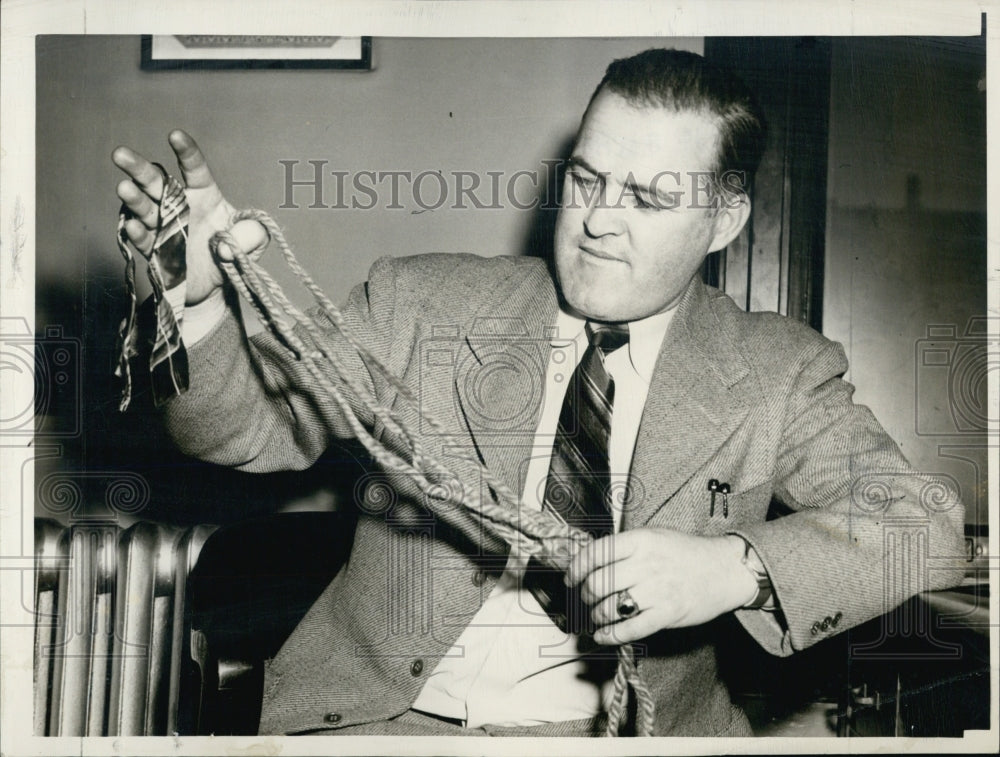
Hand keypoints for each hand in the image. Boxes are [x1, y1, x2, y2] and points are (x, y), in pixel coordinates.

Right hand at [112, 130, 266, 304]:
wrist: (219, 283)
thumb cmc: (235, 250)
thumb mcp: (254, 238)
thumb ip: (254, 233)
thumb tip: (225, 247)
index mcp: (204, 194)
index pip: (194, 168)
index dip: (186, 152)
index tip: (175, 135)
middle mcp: (179, 205)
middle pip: (155, 182)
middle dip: (138, 168)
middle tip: (120, 154)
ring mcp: (165, 227)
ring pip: (144, 208)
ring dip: (134, 199)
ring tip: (124, 188)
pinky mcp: (157, 251)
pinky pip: (145, 241)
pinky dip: (138, 234)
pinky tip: (133, 226)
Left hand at [565, 529, 757, 644]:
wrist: (725, 569)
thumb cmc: (686, 552)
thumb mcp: (653, 536)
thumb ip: (623, 547)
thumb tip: (587, 561)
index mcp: (640, 540)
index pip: (595, 553)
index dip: (576, 568)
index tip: (571, 578)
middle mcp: (646, 564)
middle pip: (597, 583)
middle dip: (585, 595)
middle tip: (587, 598)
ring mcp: (657, 590)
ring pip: (609, 608)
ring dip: (596, 615)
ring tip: (598, 615)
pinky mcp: (667, 614)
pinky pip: (629, 629)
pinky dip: (610, 635)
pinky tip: (603, 635)